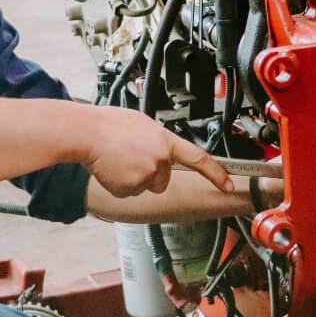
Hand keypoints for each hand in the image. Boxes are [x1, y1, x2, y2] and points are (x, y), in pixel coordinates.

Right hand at [80, 107, 233, 197]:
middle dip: (148, 174)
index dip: (216, 174)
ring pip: (144, 187)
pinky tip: (111, 168)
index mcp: (165, 140)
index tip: (228, 186)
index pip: (199, 159)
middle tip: (129, 158)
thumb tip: (159, 147)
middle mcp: (161, 158)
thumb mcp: (141, 124)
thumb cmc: (108, 125)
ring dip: (132, 179)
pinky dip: (119, 185)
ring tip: (117, 160)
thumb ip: (156, 139)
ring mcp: (148, 173)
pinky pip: (128, 192)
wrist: (87, 132)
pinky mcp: (133, 186)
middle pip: (162, 180)